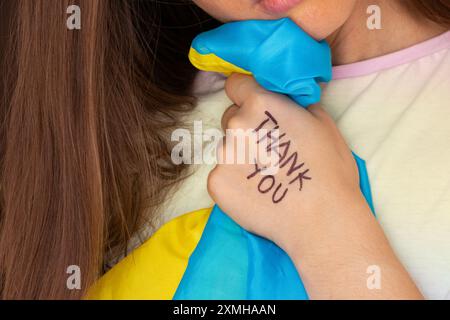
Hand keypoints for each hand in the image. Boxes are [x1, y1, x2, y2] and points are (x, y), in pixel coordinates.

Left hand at [208, 74, 421, 298]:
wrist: (322, 220)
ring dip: (240, 157)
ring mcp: (223, 155)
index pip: (236, 84)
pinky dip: (234, 182)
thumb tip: (286, 97)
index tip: (255, 107)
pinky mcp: (216, 184)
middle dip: (246, 128)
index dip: (246, 94)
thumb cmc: (329, 170)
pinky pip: (221, 175)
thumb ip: (295, 103)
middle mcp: (236, 125)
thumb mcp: (322, 122)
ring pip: (227, 148)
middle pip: (231, 118)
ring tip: (266, 177)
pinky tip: (255, 194)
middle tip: (268, 150)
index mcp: (260, 103)